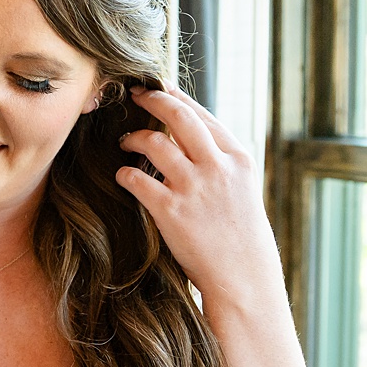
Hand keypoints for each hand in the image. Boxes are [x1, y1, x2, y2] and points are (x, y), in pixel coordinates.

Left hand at [117, 85, 285, 309]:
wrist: (244, 276)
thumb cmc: (241, 236)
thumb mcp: (243, 189)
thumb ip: (221, 163)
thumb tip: (190, 139)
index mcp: (239, 158)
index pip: (202, 115)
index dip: (176, 98)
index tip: (158, 89)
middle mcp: (218, 167)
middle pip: (178, 116)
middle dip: (152, 100)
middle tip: (134, 96)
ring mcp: (194, 188)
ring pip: (154, 142)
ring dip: (133, 138)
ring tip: (124, 142)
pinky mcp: (171, 211)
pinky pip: (137, 179)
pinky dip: (125, 173)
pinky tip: (122, 175)